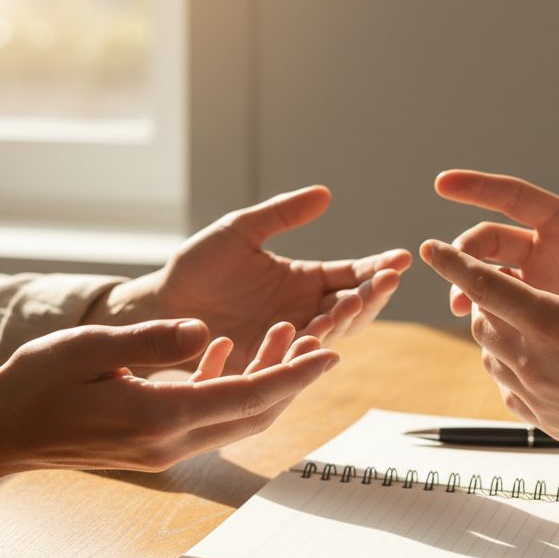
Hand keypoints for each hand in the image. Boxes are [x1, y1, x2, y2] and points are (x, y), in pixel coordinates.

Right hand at [0, 319, 337, 503]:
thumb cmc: (32, 385)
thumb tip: (203, 332)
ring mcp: (161, 451)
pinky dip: (224, 389)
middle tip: (315, 335)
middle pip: (252, 414)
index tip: (331, 354)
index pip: (246, 398)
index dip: (294, 375)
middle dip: (290, 377)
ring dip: (261, 382)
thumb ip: (151, 342)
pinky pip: (205, 420)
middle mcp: (169, 444)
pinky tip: (218, 352)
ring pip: (234, 419)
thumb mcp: (88, 349)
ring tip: (280, 335)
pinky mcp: (151, 447)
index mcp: (158, 419)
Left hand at [86, 186, 411, 371]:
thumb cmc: (197, 268)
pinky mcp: (266, 364)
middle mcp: (303, 312)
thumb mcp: (240, 232)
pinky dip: (310, 348)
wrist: (159, 308)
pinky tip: (318, 335)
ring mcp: (287, 340)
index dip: (376, 269)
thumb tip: (325, 193)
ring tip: (348, 303)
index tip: (399, 259)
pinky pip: (297, 360)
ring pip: (331, 335)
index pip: (351, 274)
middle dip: (371, 296)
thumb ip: (281, 215)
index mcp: (304, 280)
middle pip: (353, 308)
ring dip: (345, 320)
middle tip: (382, 283)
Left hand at [420, 180, 558, 476]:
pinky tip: (530, 355)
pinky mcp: (541, 419)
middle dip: (479, 293)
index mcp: (554, 324)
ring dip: (492, 327)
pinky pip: (504, 385)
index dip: (453, 262)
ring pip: (488, 352)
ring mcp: (534, 395)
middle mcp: (533, 361)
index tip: (429, 247)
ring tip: (515, 313)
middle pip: (480, 317)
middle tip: (494, 278)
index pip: (485, 285)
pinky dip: (506, 363)